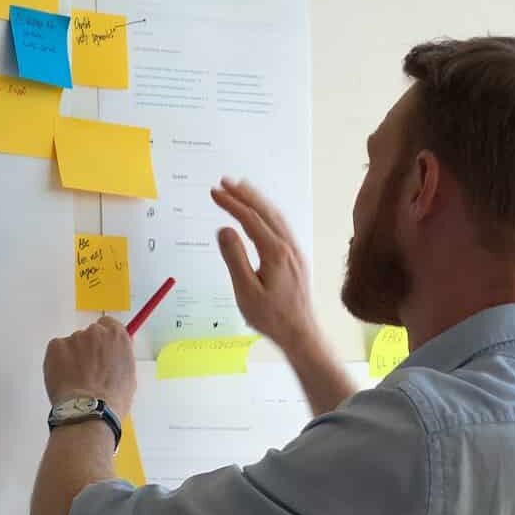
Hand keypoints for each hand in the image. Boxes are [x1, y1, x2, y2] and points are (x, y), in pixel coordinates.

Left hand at [43, 316, 135, 416]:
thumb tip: (114, 354)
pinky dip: (57, 362)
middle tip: (86, 371)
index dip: (103, 339)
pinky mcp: (55, 346)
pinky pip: (56, 351)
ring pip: (71, 345)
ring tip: (74, 381)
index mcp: (116, 337)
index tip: (99, 350)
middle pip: (89, 335)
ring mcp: (74, 338)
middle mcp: (95, 332)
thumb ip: (119, 357)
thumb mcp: (128, 375)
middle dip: (87, 350)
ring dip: (72, 357)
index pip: (108, 325)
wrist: (89, 410)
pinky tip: (63, 379)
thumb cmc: (112, 399)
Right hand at [211, 178, 319, 353]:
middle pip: (265, 211)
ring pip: (275, 216)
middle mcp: (288, 246)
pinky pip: (281, 225)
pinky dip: (267, 212)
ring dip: (257, 200)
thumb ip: (235, 258)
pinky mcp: (295, 257)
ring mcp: (294, 250)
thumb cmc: (271, 316)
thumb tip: (224, 230)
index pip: (250, 219)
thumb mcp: (246, 291)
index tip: (214, 192)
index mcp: (275, 252)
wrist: (300, 332)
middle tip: (224, 181)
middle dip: (244, 194)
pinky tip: (261, 213)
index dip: (231, 203)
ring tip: (241, 188)